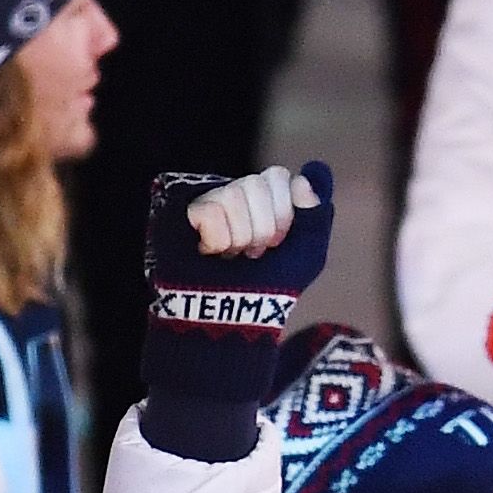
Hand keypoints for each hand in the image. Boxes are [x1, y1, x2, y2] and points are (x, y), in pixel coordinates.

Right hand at [142, 165, 335, 448]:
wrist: (231, 322)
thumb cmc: (267, 290)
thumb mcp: (306, 253)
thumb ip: (317, 212)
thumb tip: (314, 170)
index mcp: (261, 195)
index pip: (278, 177)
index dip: (283, 217)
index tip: (275, 246)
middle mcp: (231, 190)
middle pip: (256, 183)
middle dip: (262, 231)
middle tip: (249, 255)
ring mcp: (201, 197)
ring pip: (232, 195)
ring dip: (238, 239)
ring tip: (228, 257)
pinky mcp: (175, 209)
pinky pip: (208, 210)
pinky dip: (216, 241)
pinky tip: (207, 254)